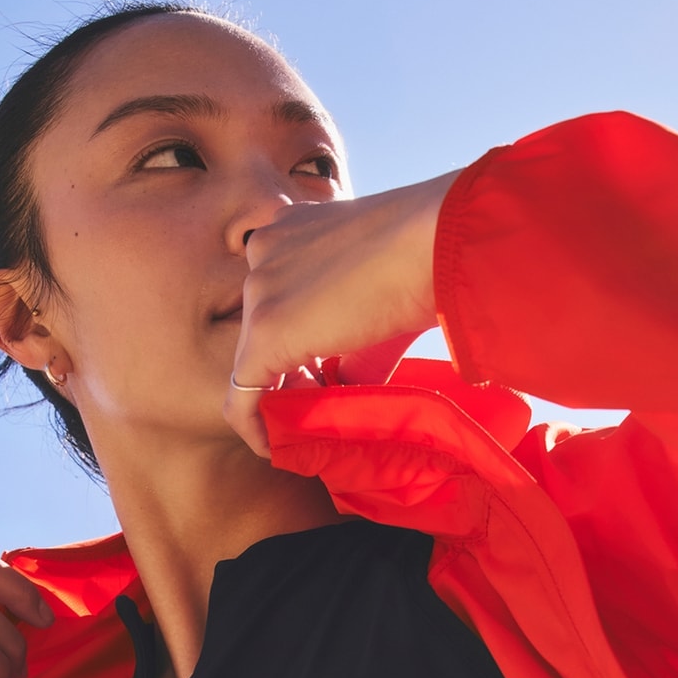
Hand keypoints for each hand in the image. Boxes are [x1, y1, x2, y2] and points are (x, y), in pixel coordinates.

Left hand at [225, 171, 458, 456]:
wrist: (436, 245)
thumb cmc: (424, 266)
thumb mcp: (371, 303)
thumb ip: (344, 345)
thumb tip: (337, 395)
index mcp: (288, 230)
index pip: (276, 299)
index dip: (297, 345)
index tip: (323, 378)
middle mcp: (263, 251)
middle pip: (260, 329)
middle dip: (287, 373)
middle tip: (324, 402)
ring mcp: (260, 288)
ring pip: (253, 360)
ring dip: (278, 396)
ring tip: (311, 422)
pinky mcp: (267, 330)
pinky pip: (241, 393)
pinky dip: (253, 426)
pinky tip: (273, 447)